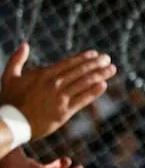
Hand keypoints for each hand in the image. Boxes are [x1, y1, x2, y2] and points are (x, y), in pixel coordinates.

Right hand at [1, 43, 117, 139]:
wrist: (10, 124)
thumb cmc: (9, 100)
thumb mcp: (9, 77)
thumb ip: (17, 59)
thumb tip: (24, 44)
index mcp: (43, 74)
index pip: (68, 63)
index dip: (83, 58)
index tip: (95, 54)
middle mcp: (54, 84)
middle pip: (80, 71)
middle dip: (96, 64)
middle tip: (108, 59)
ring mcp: (60, 98)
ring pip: (84, 83)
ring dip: (100, 75)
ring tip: (112, 69)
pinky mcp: (64, 112)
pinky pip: (82, 100)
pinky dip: (94, 92)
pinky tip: (103, 85)